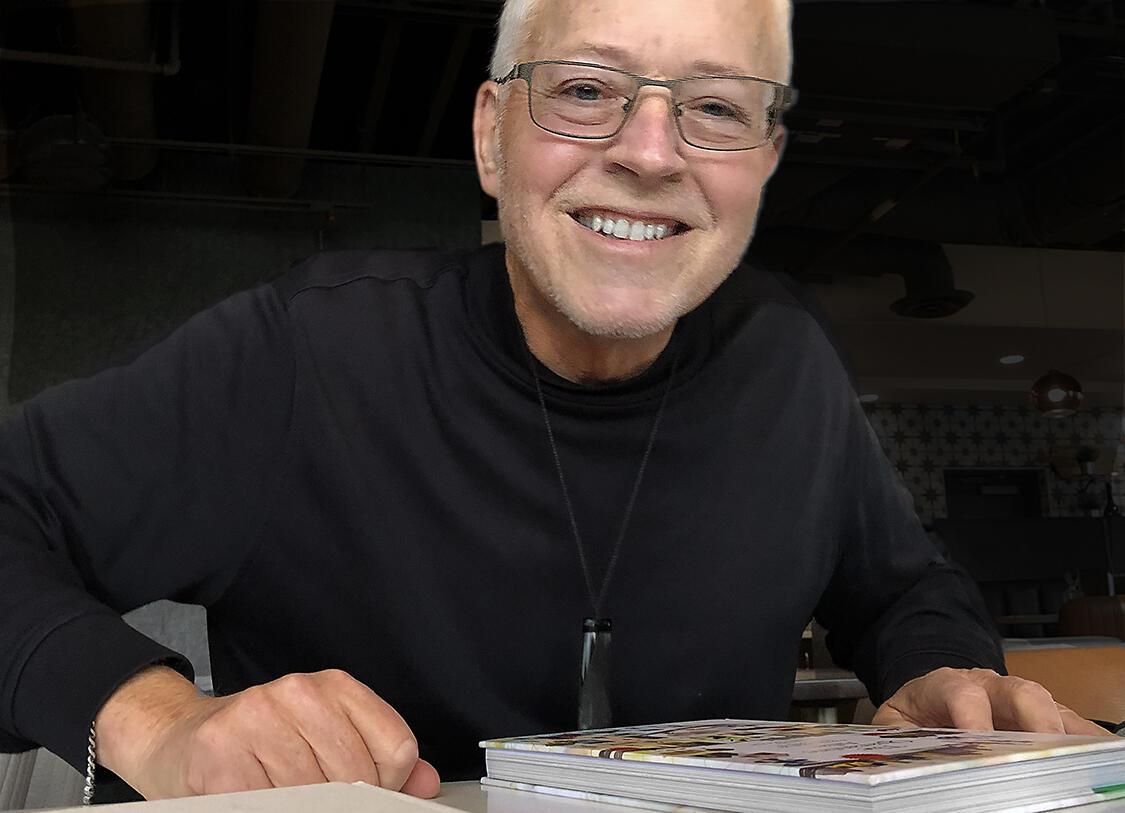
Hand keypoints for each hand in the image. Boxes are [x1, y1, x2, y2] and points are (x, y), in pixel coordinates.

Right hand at [95, 666, 440, 798]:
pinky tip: (258, 798)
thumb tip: (426, 784)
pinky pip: (269, 804)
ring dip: (305, 806)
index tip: (367, 790)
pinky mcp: (220, 755)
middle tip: (318, 799)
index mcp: (333, 686)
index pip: (395, 747)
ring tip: (285, 796)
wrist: (178, 739)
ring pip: (315, 794)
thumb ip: (378, 757)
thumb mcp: (325, 738)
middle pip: (356, 775)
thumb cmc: (257, 743)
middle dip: (345, 801)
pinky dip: (270, 809)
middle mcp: (297, 693)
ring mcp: (256, 720)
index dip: (388, 784)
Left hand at [872, 667, 1111, 736]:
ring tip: (1083, 760)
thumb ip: (901, 744)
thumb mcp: (894, 729)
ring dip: (1068, 733)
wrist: (926, 697)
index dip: (970, 714)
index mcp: (944, 685)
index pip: (960, 691)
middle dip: (1034, 718)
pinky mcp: (1040, 714)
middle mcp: (988, 685)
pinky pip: (1068, 723)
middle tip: (1045, 750)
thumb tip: (906, 771)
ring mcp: (1018, 698)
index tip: (977, 740)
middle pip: (1020, 690)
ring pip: (1050, 705)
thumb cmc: (913, 717)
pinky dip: (1084, 741)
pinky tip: (1097, 759)